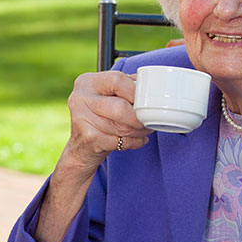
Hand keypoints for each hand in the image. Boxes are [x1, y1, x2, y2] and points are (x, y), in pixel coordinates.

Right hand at [34, 71, 152, 241]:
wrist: (76, 163)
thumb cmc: (101, 132)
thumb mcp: (111, 106)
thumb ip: (129, 90)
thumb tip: (165, 78)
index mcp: (87, 81)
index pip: (121, 79)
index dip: (140, 93)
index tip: (152, 104)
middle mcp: (78, 95)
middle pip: (123, 105)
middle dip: (142, 118)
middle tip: (152, 125)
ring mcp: (78, 118)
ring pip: (122, 123)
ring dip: (139, 132)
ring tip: (142, 136)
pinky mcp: (83, 139)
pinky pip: (116, 139)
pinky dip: (130, 144)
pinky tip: (130, 146)